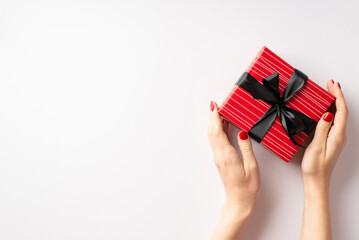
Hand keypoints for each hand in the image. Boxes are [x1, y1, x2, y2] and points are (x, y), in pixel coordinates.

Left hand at [208, 101, 259, 239]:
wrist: (239, 201)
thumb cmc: (247, 187)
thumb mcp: (252, 166)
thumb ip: (246, 148)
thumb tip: (242, 132)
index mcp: (227, 155)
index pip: (218, 132)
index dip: (215, 118)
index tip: (215, 106)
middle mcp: (220, 155)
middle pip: (212, 132)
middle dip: (212, 117)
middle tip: (214, 105)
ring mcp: (219, 158)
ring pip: (213, 137)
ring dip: (214, 123)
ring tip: (218, 112)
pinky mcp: (221, 161)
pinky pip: (216, 142)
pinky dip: (217, 132)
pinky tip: (222, 128)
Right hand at [300, 80, 347, 239]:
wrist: (316, 182)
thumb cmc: (315, 167)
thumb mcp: (317, 146)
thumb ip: (322, 129)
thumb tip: (328, 113)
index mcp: (337, 135)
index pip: (341, 111)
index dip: (337, 96)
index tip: (332, 84)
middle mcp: (339, 136)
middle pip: (342, 111)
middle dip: (337, 96)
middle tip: (329, 84)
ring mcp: (336, 139)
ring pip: (338, 116)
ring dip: (334, 103)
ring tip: (327, 93)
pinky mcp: (331, 141)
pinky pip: (333, 122)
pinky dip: (330, 112)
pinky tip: (324, 110)